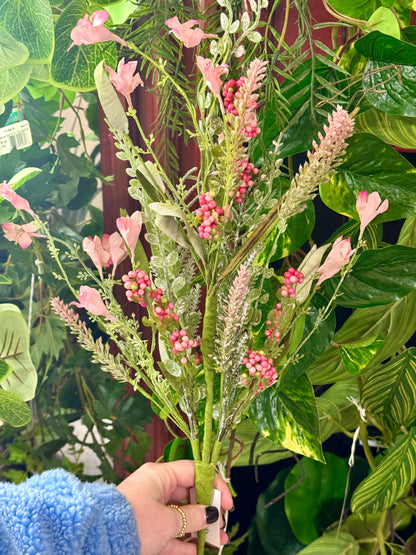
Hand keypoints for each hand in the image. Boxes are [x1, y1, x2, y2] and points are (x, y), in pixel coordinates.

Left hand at [117, 459, 233, 554]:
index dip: (215, 485)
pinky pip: (170, 533)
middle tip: (223, 525)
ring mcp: (150, 510)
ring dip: (200, 529)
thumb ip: (193, 516)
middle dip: (208, 510)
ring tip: (219, 541)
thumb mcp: (168, 521)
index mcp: (160, 475)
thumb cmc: (134, 523)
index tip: (227, 504)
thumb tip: (211, 514)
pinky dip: (184, 542)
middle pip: (189, 494)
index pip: (194, 472)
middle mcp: (155, 488)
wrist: (99, 543)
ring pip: (181, 516)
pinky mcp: (145, 530)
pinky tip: (200, 551)